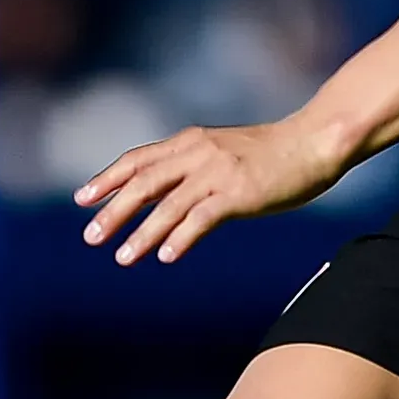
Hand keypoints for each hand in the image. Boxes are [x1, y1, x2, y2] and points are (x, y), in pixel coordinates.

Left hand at [76, 117, 348, 265]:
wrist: (314, 142)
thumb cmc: (273, 152)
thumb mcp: (223, 151)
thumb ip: (192, 168)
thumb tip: (161, 196)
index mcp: (190, 141)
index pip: (138, 160)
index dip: (107, 179)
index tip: (83, 199)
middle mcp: (198, 153)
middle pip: (143, 183)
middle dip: (113, 211)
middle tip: (91, 237)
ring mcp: (218, 172)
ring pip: (167, 206)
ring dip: (142, 234)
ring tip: (123, 257)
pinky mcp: (240, 192)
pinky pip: (202, 218)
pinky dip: (181, 237)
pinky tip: (166, 256)